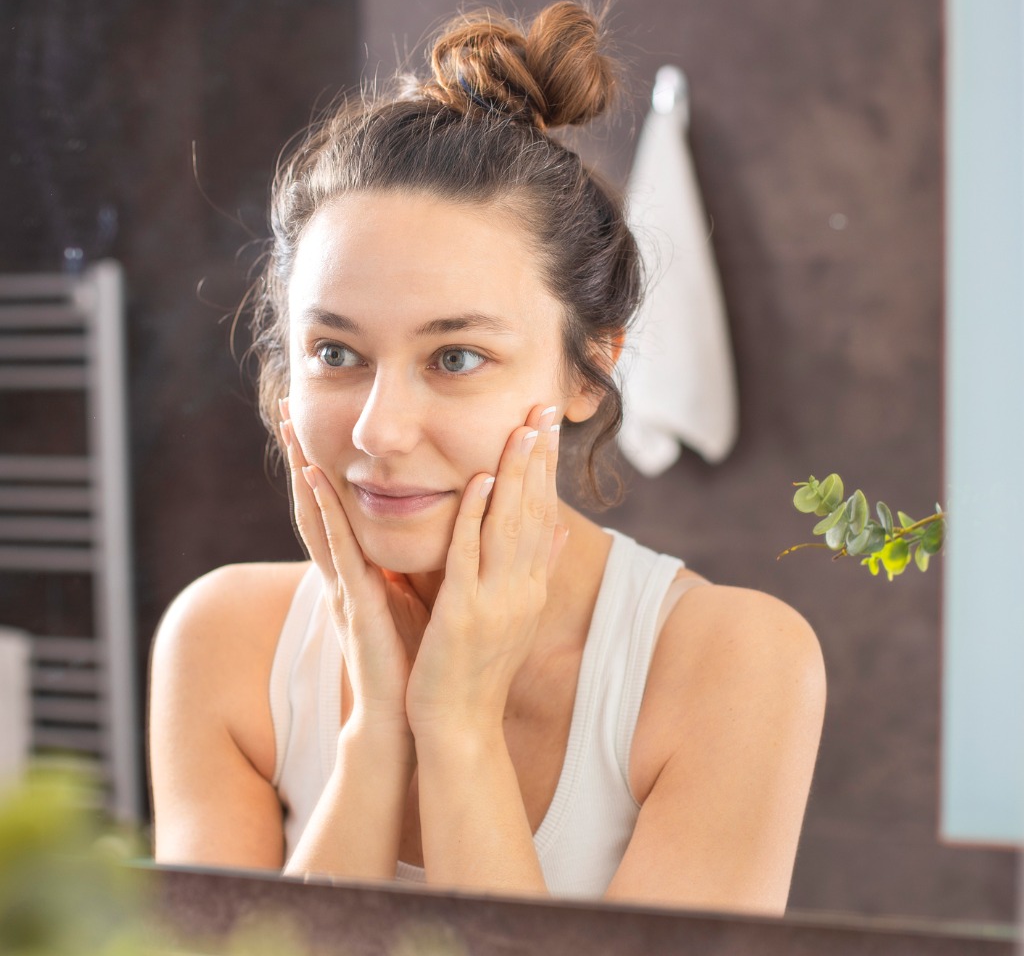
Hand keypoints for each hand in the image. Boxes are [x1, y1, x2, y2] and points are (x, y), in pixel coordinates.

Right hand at [279, 399, 426, 738]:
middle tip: (285, 410)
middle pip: (315, 505)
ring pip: (316, 518)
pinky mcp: (355, 600)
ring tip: (288, 429)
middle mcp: (344, 572)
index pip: (337, 510)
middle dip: (299, 458)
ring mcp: (344, 585)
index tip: (314, 427)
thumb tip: (436, 526)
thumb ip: (414, 562)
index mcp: (359, 570)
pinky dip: (324, 512)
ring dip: (300, 471)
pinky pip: (337, 549)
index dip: (322, 469)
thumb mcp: (419, 595)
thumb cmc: (416, 656)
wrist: (413, 713)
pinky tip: (315, 477)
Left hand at [405, 403, 567, 739]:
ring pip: (510, 526)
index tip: (549, 425)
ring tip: (522, 428)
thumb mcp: (516, 615)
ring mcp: (497, 600)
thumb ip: (536, 568)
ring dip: (516, 475)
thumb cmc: (478, 667)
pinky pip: (470, 556)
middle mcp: (522, 588)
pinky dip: (476, 517)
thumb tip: (559, 529)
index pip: (544, 514)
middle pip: (535, 510)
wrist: (460, 726)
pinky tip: (480, 482)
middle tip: (545, 406)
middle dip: (539, 456)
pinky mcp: (464, 614)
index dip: (547, 467)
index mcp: (531, 585)